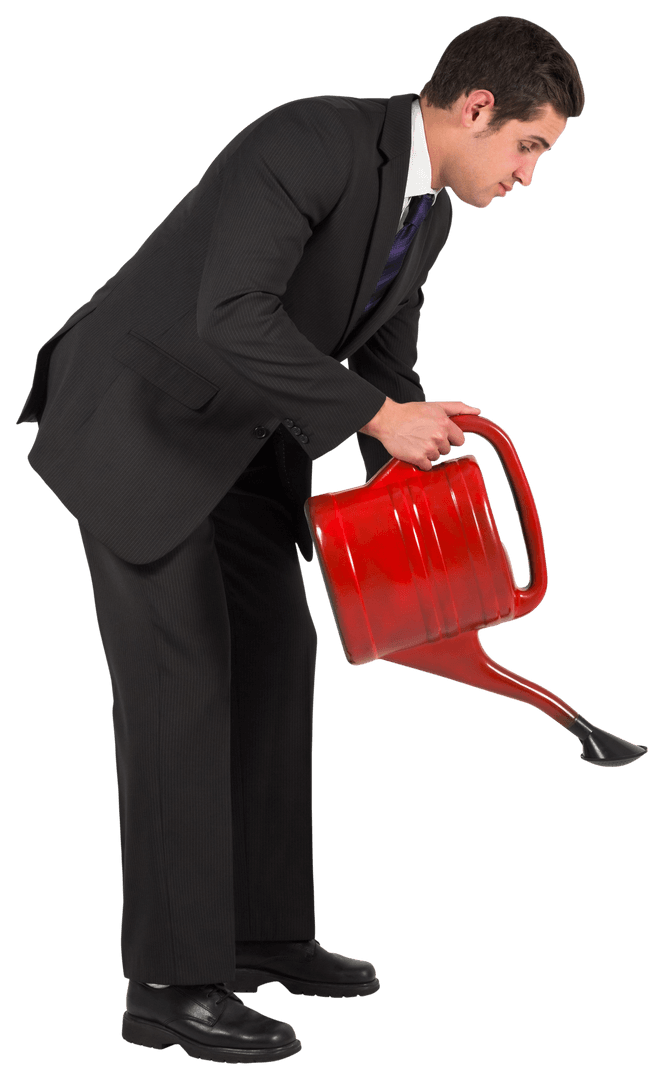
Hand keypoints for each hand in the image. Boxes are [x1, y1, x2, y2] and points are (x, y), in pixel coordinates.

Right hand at [359, 398, 481, 470]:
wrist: (387, 420)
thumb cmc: (410, 413)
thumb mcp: (435, 406)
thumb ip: (458, 408)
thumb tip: (477, 411)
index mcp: (445, 423)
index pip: (460, 440)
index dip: (450, 438)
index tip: (439, 435)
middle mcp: (438, 436)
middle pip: (447, 450)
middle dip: (438, 445)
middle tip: (424, 436)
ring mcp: (429, 448)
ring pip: (437, 458)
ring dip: (428, 453)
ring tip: (417, 442)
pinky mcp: (418, 458)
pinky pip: (427, 466)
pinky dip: (421, 461)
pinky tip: (413, 450)